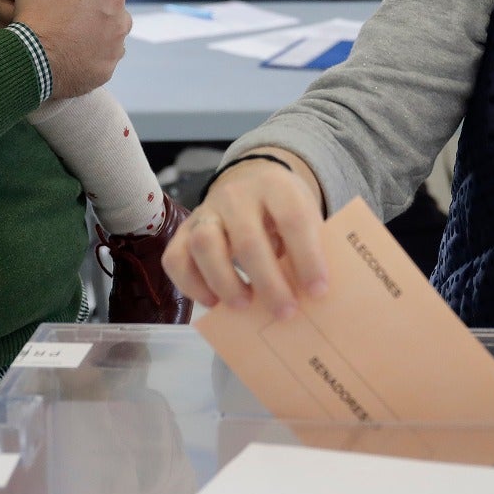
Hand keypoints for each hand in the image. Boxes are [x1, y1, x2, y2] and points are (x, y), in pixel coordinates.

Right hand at [3, 0, 135, 97]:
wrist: (32, 60)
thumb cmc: (44, 8)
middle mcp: (121, 24)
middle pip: (118, 6)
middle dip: (103, 1)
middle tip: (82, 0)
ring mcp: (113, 51)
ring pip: (110, 34)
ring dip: (97, 29)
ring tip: (74, 27)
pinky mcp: (102, 73)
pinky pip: (100, 59)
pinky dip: (89, 54)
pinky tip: (72, 51)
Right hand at [162, 148, 328, 320]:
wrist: (250, 182)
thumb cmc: (283, 210)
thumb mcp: (305, 214)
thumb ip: (310, 247)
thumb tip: (314, 296)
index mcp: (276, 186)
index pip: (292, 219)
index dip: (307, 257)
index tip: (318, 290)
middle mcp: (236, 195)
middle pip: (247, 239)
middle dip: (268, 282)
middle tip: (285, 311)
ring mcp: (205, 211)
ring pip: (204, 245)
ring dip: (225, 282)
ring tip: (244, 305)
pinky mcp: (183, 230)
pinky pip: (175, 258)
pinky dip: (191, 285)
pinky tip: (213, 302)